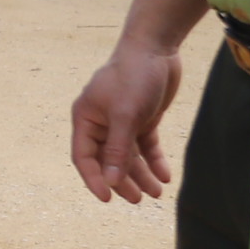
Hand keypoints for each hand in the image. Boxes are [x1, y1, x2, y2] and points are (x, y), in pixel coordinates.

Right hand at [70, 37, 185, 203]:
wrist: (157, 48)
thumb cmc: (134, 77)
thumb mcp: (125, 115)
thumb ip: (117, 150)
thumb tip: (111, 182)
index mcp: (86, 119)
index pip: (84, 157)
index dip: (94, 179)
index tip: (108, 199)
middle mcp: (101, 122)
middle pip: (108, 160)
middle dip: (122, 181)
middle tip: (138, 200)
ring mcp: (122, 121)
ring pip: (129, 156)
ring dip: (141, 175)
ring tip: (157, 193)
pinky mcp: (143, 118)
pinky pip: (146, 146)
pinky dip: (154, 161)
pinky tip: (165, 176)